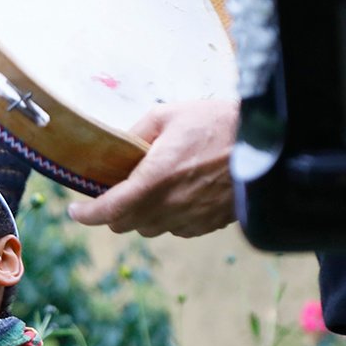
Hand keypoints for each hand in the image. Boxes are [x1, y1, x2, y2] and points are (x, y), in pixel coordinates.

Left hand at [67, 99, 237, 236]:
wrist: (270, 144)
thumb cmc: (219, 123)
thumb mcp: (170, 115)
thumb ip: (136, 134)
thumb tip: (118, 147)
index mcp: (154, 180)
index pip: (108, 211)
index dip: (86, 215)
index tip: (75, 211)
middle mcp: (169, 206)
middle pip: (124, 225)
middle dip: (113, 211)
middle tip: (114, 191)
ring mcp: (191, 219)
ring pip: (150, 229)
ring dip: (141, 215)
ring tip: (149, 190)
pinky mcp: (209, 225)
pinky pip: (177, 230)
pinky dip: (168, 218)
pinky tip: (177, 195)